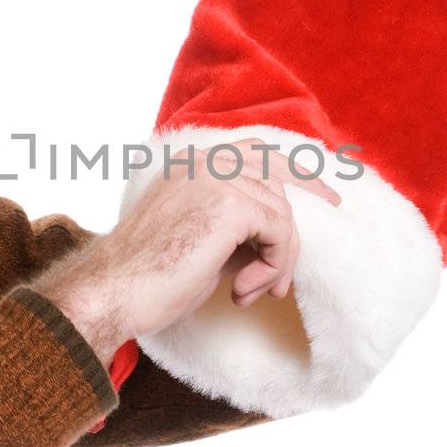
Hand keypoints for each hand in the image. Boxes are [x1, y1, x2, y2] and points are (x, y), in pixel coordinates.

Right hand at [32, 137, 341, 362]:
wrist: (116, 290)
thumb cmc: (151, 275)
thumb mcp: (200, 236)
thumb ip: (237, 222)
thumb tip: (284, 234)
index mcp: (194, 162)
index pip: (261, 153)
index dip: (301, 174)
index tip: (331, 199)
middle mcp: (208, 161)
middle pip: (280, 187)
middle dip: (288, 238)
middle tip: (277, 284)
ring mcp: (219, 177)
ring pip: (283, 215)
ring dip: (276, 262)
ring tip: (248, 293)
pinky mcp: (231, 203)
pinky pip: (280, 233)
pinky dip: (271, 267)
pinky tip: (242, 291)